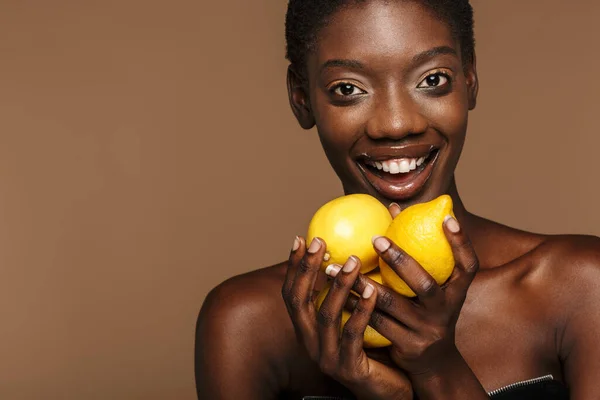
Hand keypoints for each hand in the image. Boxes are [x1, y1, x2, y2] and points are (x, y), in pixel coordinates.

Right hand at [281, 235, 412, 399]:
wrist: (386, 391)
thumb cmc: (372, 349)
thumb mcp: (353, 317)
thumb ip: (347, 292)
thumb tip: (353, 250)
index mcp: (307, 328)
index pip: (292, 293)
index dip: (294, 266)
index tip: (301, 238)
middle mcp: (309, 341)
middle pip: (300, 301)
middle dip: (307, 269)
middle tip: (320, 241)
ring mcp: (326, 356)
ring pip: (326, 315)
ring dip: (340, 285)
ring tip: (353, 260)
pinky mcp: (347, 367)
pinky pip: (352, 334)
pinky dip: (362, 310)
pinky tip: (374, 290)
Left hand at [348, 216, 479, 380]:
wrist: (434, 364)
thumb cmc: (426, 310)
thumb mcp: (431, 287)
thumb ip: (417, 251)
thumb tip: (393, 206)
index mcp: (456, 293)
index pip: (468, 265)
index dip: (461, 243)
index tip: (447, 218)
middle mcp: (445, 312)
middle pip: (425, 285)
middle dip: (401, 260)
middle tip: (375, 239)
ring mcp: (426, 331)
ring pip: (392, 305)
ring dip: (363, 284)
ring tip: (339, 266)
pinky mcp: (407, 347)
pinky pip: (376, 323)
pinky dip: (356, 306)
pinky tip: (336, 293)